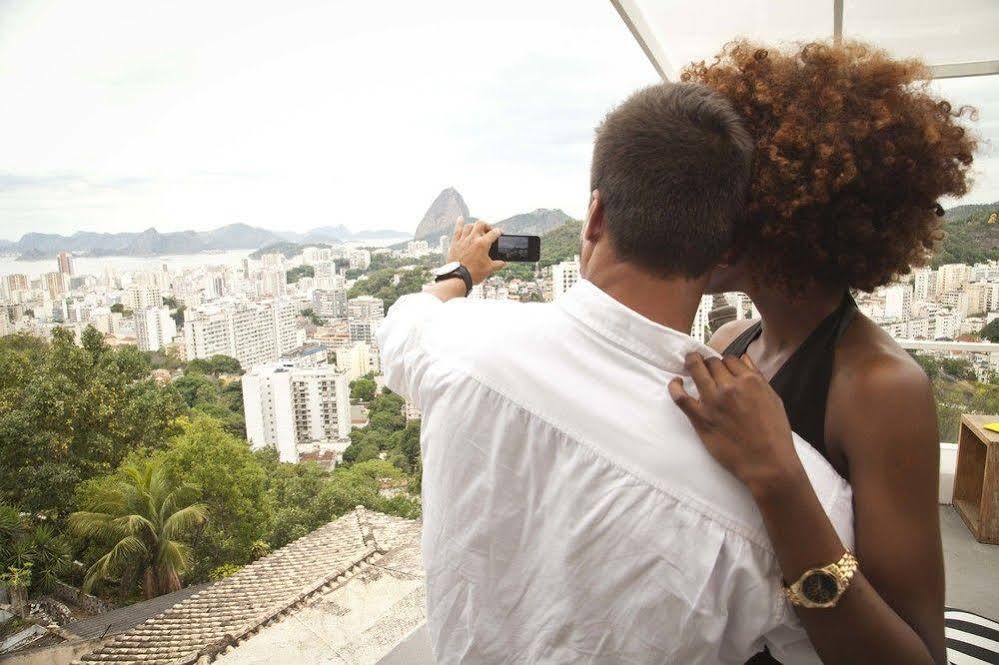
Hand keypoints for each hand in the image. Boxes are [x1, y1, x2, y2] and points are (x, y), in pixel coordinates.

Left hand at [447, 218, 506, 283]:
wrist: (458, 277)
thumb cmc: (473, 273)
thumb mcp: (489, 269)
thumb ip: (498, 264)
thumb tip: (503, 263)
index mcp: (483, 244)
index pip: (494, 233)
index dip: (499, 232)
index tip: (500, 233)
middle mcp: (473, 239)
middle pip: (481, 224)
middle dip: (487, 225)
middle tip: (489, 230)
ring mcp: (463, 240)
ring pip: (469, 226)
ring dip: (474, 226)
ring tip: (477, 229)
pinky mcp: (455, 243)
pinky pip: (457, 230)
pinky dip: (459, 223)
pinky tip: (461, 219)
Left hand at [668, 353, 804, 497]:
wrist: (767, 463)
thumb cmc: (774, 433)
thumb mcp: (773, 399)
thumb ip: (758, 378)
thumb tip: (744, 360)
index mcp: (750, 381)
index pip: (730, 359)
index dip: (724, 362)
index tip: (721, 368)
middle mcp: (730, 387)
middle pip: (712, 363)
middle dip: (709, 364)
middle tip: (706, 367)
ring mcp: (713, 401)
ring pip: (697, 371)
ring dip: (692, 364)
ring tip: (689, 362)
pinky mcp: (700, 417)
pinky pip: (680, 396)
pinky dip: (675, 386)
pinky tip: (676, 382)